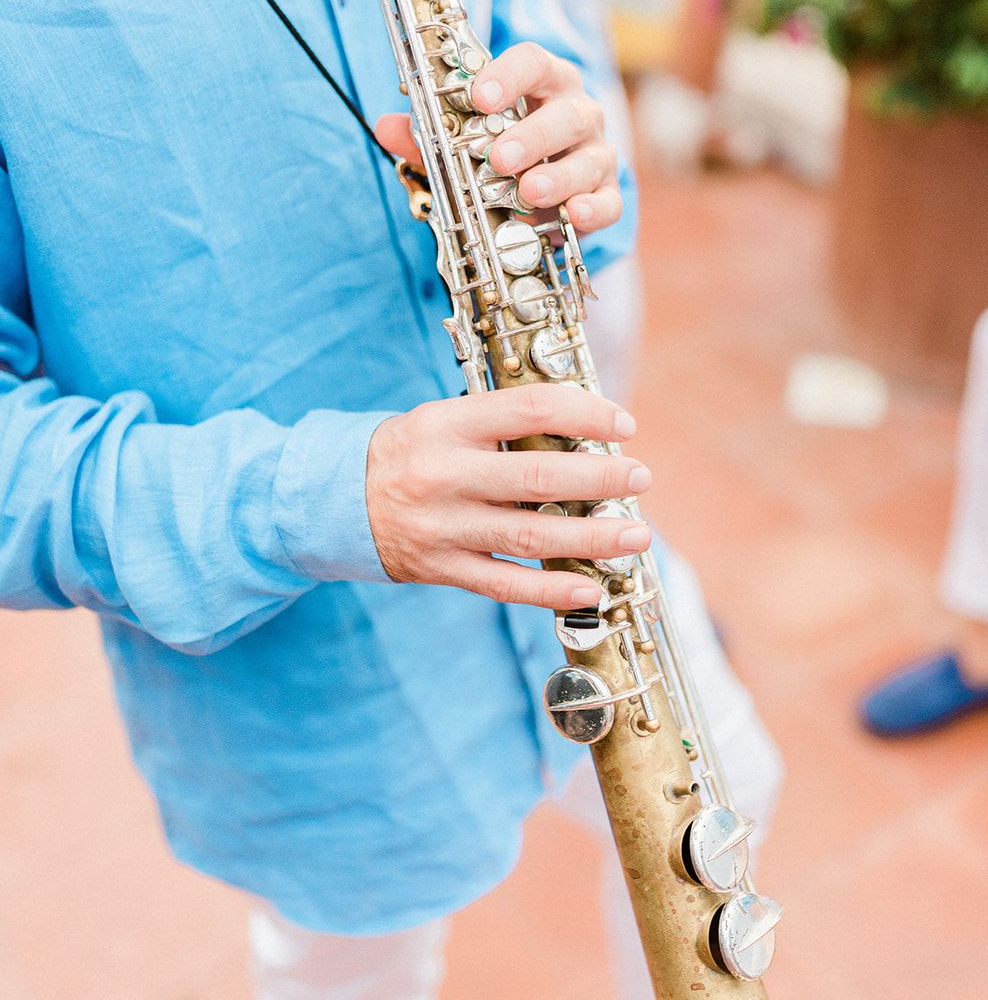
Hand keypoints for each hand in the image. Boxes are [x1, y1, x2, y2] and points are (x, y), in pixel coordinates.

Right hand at [366, 385, 652, 607]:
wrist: (335, 499)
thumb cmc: (412, 452)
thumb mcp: (445, 420)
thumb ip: (505, 425)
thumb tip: (589, 435)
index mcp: (447, 424)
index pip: (528, 409)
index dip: (585, 414)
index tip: (625, 425)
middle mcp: (444, 474)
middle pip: (537, 478)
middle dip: (599, 480)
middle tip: (641, 479)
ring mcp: (442, 526)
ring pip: (529, 537)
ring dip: (592, 538)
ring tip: (636, 536)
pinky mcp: (439, 568)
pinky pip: (503, 584)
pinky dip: (550, 590)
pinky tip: (591, 587)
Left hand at [376, 42, 621, 236]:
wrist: (545, 192)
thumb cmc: (503, 152)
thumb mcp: (462, 142)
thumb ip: (428, 135)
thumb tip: (387, 127)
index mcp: (544, 84)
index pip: (534, 62)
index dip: (508, 76)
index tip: (479, 96)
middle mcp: (577, 112)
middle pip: (566, 113)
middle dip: (532, 135)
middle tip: (499, 158)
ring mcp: (596, 153)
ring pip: (589, 158)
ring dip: (558, 175)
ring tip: (528, 191)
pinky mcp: (605, 194)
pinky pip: (608, 201)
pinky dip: (593, 208)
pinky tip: (573, 214)